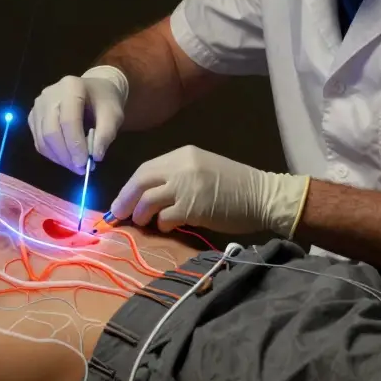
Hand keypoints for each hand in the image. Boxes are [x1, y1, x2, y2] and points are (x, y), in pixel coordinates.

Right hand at [28, 65, 127, 173]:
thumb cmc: (104, 102)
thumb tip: (95, 157)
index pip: (68, 120)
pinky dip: (52, 155)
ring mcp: (38, 105)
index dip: (75, 144)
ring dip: (59, 158)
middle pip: (51, 131)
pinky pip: (39, 142)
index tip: (85, 164)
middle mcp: (49, 94)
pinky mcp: (33, 117)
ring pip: (42, 139)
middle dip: (66, 155)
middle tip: (80, 169)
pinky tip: (67, 159)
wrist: (93, 91)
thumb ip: (106, 134)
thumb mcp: (114, 115)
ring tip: (76, 167)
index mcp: (71, 87)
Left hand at [109, 146, 309, 236]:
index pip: (145, 169)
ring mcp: (186, 186)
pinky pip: (165, 217)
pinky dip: (162, 224)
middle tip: (117, 215)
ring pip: (147, 201)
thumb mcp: (203, 169)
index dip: (129, 187)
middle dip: (125, 200)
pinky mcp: (192, 207)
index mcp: (182, 154)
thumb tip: (148, 196)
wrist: (262, 196)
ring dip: (141, 215)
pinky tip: (167, 227)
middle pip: (140, 182)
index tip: (121, 200)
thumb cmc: (234, 186)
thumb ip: (176, 177)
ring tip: (143, 222)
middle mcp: (181, 166)